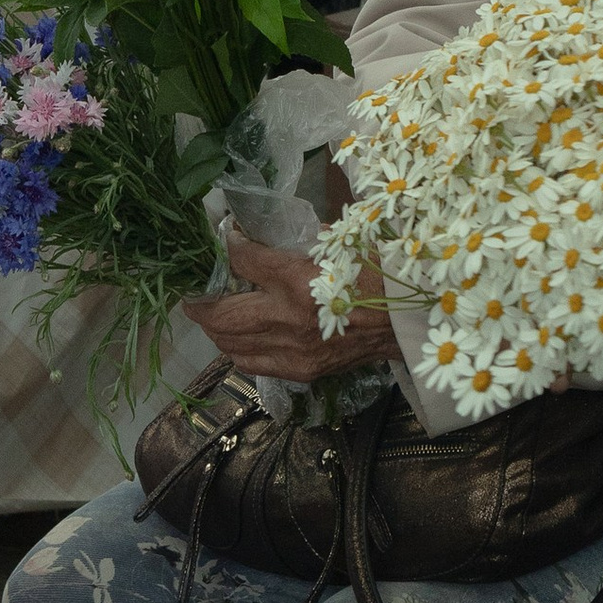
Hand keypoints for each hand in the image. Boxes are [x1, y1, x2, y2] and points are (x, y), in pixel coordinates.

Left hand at [184, 232, 396, 383]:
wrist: (408, 320)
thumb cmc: (377, 273)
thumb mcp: (337, 242)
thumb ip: (298, 240)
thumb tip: (266, 232)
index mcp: (297, 278)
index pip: (242, 260)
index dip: (229, 247)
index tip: (227, 240)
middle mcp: (287, 318)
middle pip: (222, 314)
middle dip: (201, 302)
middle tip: (194, 294)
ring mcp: (292, 349)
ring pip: (230, 343)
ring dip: (215, 329)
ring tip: (211, 316)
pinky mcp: (301, 370)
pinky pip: (252, 364)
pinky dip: (237, 350)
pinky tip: (237, 339)